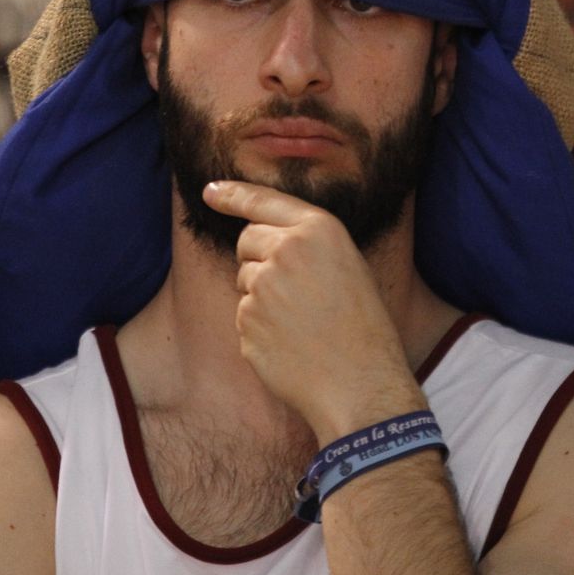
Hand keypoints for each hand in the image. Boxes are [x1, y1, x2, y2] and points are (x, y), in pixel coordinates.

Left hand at [203, 180, 426, 442]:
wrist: (361, 382)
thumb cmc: (362, 326)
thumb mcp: (348, 265)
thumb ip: (307, 244)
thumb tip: (266, 240)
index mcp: (318, 229)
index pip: (263, 200)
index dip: (232, 194)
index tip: (211, 192)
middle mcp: (286, 249)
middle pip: (247, 239)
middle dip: (258, 257)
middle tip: (293, 290)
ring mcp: (262, 285)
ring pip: (244, 278)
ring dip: (261, 295)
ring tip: (300, 322)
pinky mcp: (247, 320)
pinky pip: (243, 314)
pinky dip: (259, 328)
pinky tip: (290, 343)